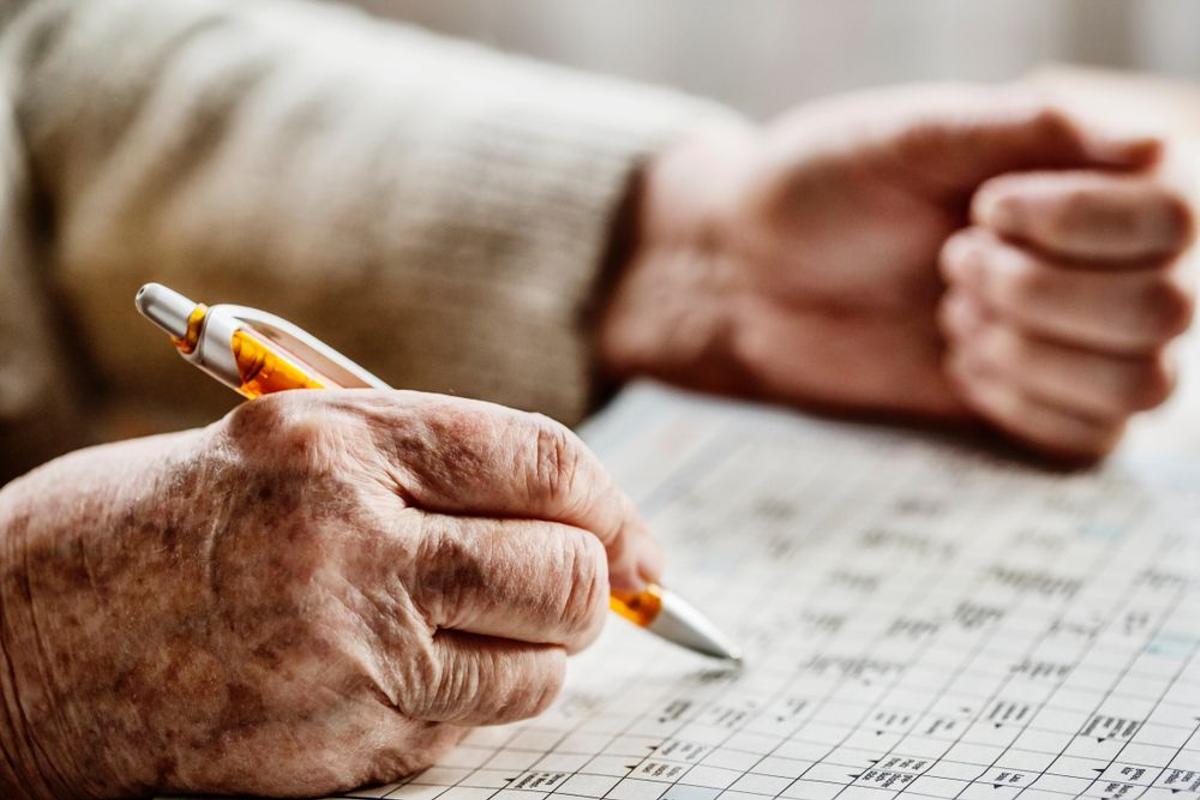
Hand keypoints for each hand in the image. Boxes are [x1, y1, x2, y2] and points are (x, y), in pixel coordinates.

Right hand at [0, 391, 659, 798]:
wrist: (8, 651)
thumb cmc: (141, 533)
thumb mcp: (273, 446)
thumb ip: (417, 467)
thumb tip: (557, 506)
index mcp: (334, 441)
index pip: (538, 458)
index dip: (609, 499)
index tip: (633, 538)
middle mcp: (349, 542)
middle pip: (565, 572)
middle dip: (592, 584)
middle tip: (571, 589)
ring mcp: (345, 654)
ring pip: (537, 666)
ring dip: (535, 652)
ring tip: (470, 629)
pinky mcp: (337, 746)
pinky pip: (466, 727)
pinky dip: (466, 703)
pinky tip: (399, 675)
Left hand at [599, 84, 1195, 457]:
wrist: (749, 274)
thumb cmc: (823, 187)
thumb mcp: (910, 135)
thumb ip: (1026, 128)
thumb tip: (1153, 144)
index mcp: (1088, 176)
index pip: (1172, 219)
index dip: (1077, 223)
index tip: (978, 207)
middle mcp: (1103, 261)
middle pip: (1165, 309)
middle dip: (1036, 292)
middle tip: (949, 262)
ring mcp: (1075, 343)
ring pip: (1142, 383)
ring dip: (1029, 351)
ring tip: (950, 313)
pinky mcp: (1035, 409)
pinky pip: (1091, 440)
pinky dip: (1020, 403)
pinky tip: (954, 363)